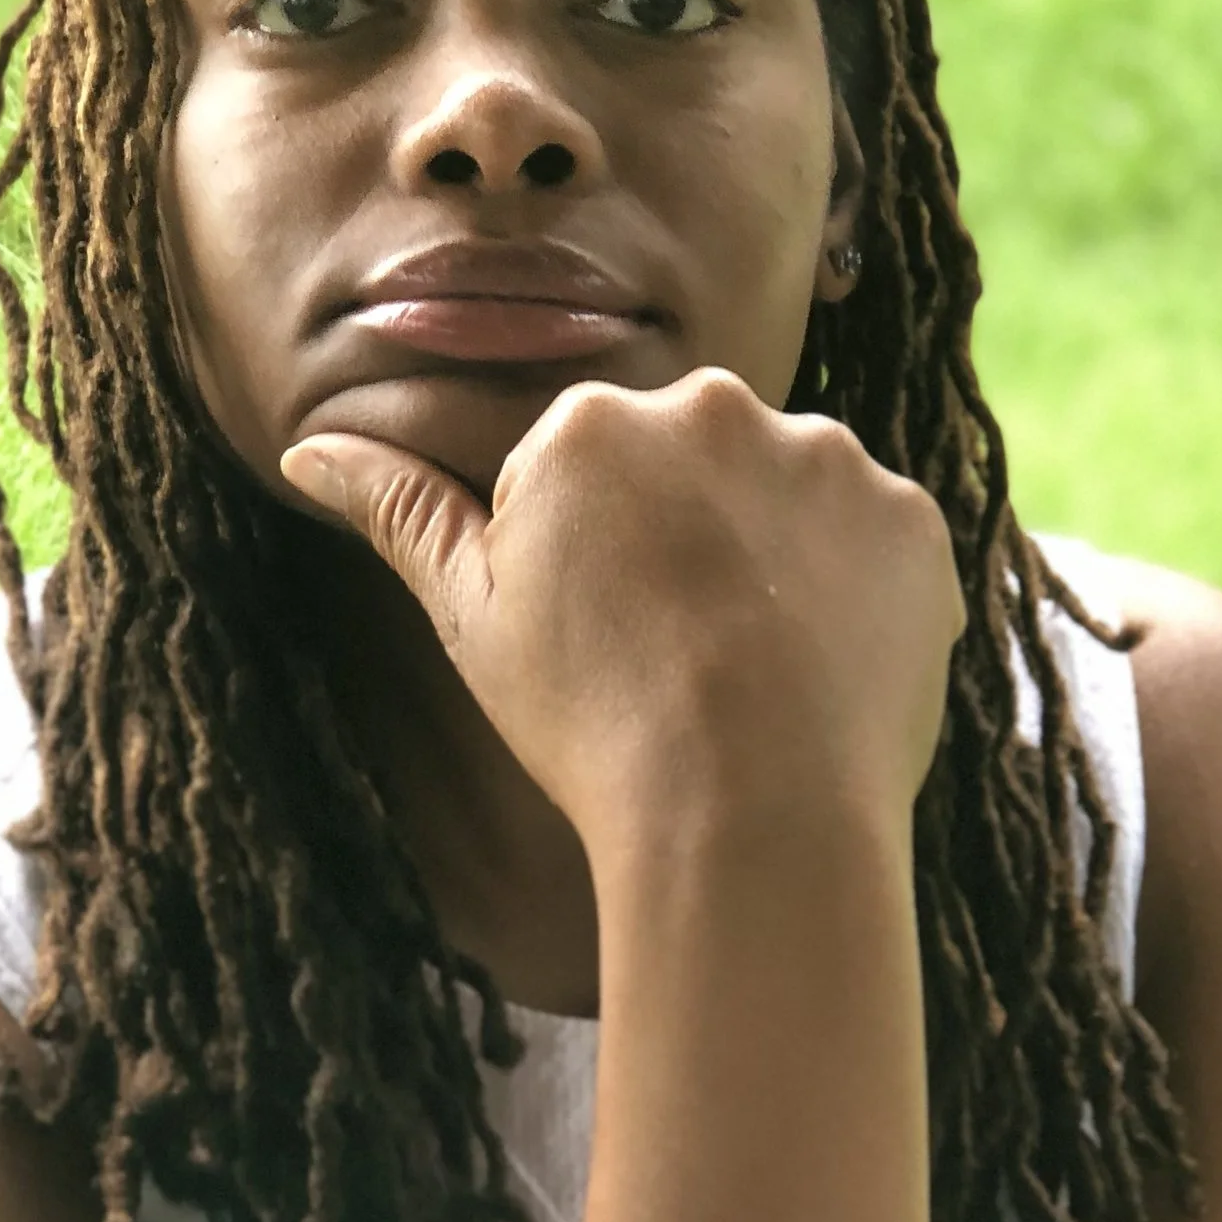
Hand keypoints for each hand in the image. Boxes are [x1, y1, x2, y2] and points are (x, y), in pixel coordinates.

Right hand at [282, 366, 963, 861]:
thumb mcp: (473, 619)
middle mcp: (718, 408)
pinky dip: (856, 602)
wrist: (748, 814)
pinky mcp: (912, 521)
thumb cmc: (593, 724)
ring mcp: (829, 459)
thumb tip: (309, 447)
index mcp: (596, 423)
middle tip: (681, 663)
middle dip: (689, 548)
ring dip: (776, 568)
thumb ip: (402, 513)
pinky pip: (877, 547)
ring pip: (790, 502)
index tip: (608, 644)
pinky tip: (820, 677)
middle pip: (695, 470)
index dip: (595, 568)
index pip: (590, 474)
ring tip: (757, 678)